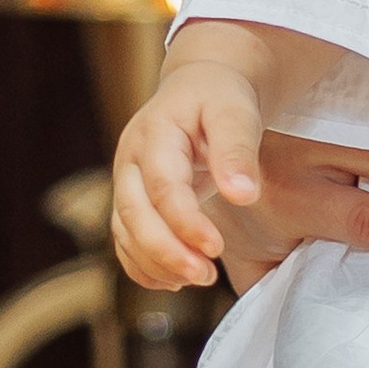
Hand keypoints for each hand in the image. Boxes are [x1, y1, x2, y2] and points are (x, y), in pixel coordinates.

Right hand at [113, 36, 268, 290]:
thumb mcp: (235, 111)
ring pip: (125, 231)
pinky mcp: (131, 199)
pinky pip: (125, 239)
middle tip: (206, 275)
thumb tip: (243, 194)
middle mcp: (130, 159)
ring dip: (157, 263)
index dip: (185, 223)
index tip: (216, 247)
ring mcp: (126, 181)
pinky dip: (144, 265)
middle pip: (133, 214)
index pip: (162, 188)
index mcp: (154, 134)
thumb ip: (237, 150)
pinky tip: (175, 280)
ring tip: (201, 278)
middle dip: (166, 251)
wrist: (199, 87)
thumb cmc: (219, 97)